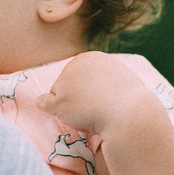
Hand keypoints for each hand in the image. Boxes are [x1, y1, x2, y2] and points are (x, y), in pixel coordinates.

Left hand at [36, 52, 150, 134]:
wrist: (130, 116)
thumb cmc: (127, 103)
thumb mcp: (115, 81)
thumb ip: (97, 80)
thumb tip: (83, 84)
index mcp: (91, 58)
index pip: (77, 75)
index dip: (88, 91)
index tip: (104, 97)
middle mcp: (76, 64)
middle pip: (65, 84)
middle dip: (77, 97)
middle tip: (99, 106)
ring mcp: (66, 81)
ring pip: (57, 96)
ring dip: (71, 107)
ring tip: (93, 112)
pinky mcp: (59, 100)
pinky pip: (43, 103)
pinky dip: (51, 110)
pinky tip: (71, 115)